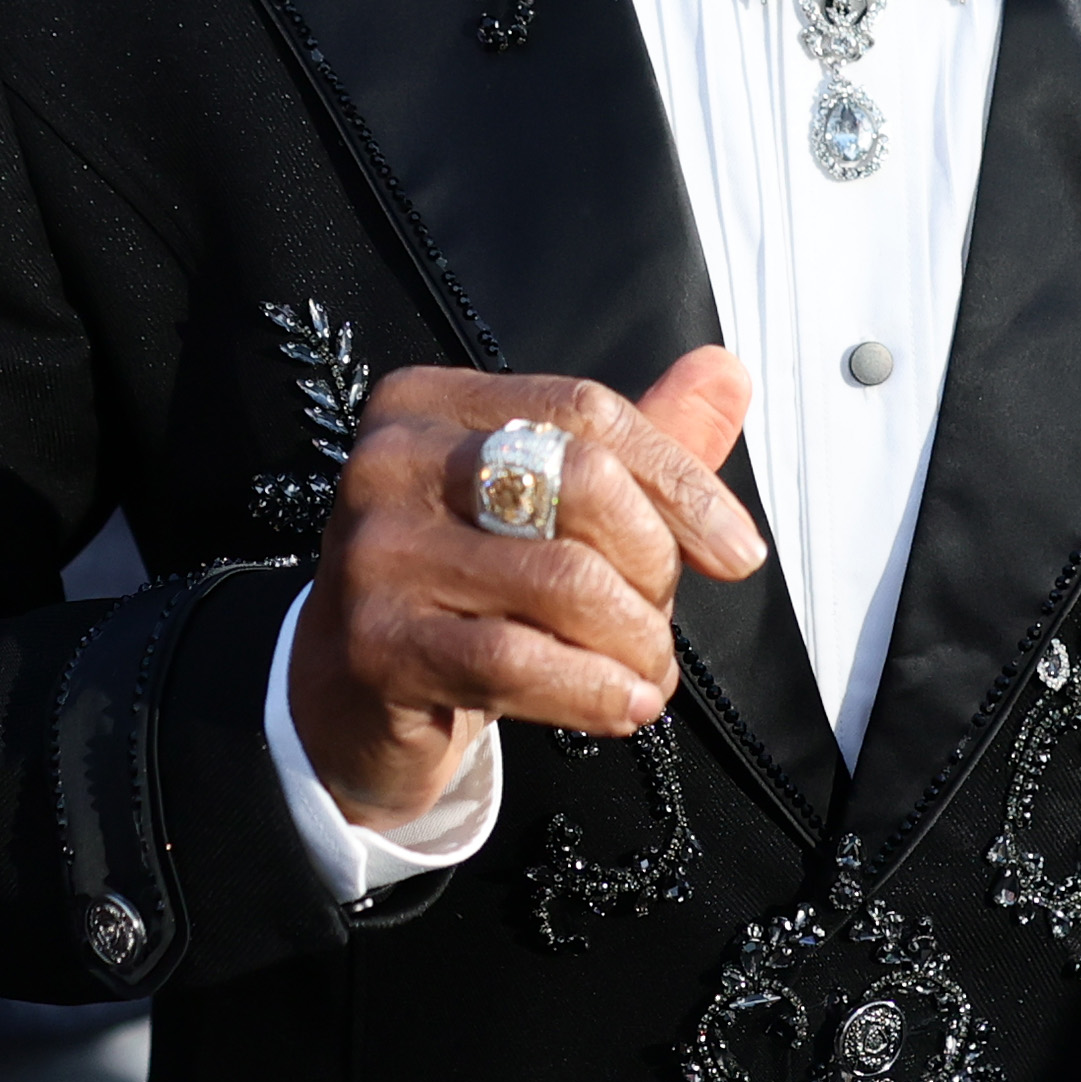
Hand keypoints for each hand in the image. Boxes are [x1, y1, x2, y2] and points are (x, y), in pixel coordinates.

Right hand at [283, 353, 765, 831]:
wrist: (345, 701)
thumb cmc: (460, 592)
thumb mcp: (543, 509)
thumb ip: (635, 444)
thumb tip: (728, 373)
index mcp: (432, 404)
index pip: (587, 411)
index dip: (680, 481)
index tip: (736, 552)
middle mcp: (392, 460)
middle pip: (583, 484)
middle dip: (653, 567)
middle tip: (658, 624)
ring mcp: (377, 552)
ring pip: (563, 581)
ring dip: (634, 642)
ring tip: (647, 674)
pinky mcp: (376, 644)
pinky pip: (519, 661)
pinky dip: (595, 691)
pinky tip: (623, 708)